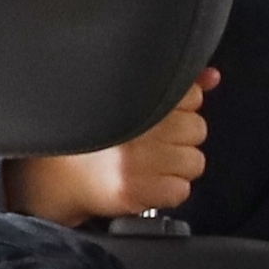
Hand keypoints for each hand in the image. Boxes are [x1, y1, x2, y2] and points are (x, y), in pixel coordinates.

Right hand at [10, 67, 215, 226]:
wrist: (57, 176)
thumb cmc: (97, 137)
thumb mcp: (132, 101)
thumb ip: (175, 88)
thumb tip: (211, 77)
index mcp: (134, 96)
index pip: (191, 97)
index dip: (180, 110)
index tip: (160, 118)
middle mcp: (136, 125)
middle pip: (197, 129)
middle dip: (180, 138)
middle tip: (151, 143)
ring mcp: (136, 159)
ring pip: (195, 162)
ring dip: (176, 166)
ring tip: (149, 163)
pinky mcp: (136, 190)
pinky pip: (181, 190)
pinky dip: (168, 190)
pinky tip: (146, 182)